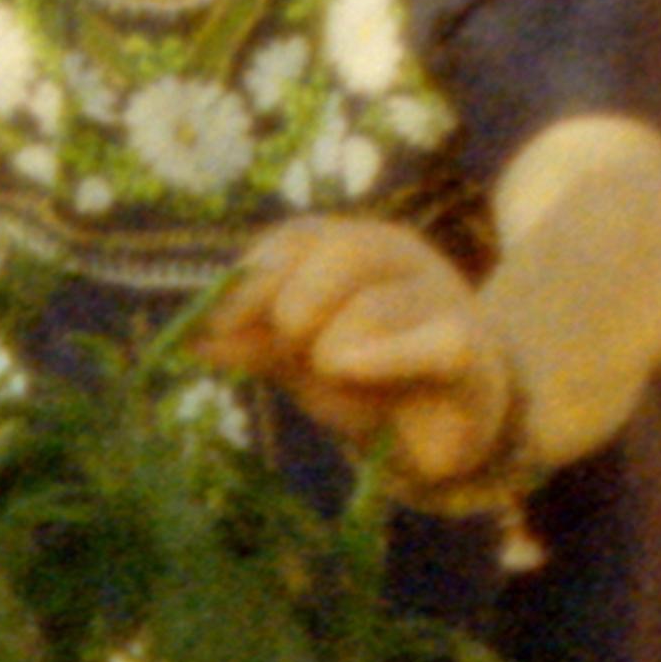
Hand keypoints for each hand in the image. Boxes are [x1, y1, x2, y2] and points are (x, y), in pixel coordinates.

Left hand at [197, 216, 522, 501]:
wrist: (448, 422)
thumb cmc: (367, 376)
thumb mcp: (300, 355)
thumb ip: (253, 340)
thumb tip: (190, 338)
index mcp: (351, 243)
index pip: (293, 239)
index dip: (248, 284)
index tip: (212, 331)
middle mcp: (401, 256)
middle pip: (340, 253)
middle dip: (299, 312)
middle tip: (302, 355)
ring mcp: (440, 298)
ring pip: (373, 309)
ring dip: (338, 357)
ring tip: (343, 380)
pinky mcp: (470, 351)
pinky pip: (436, 344)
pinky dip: (390, 357)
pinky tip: (352, 369)